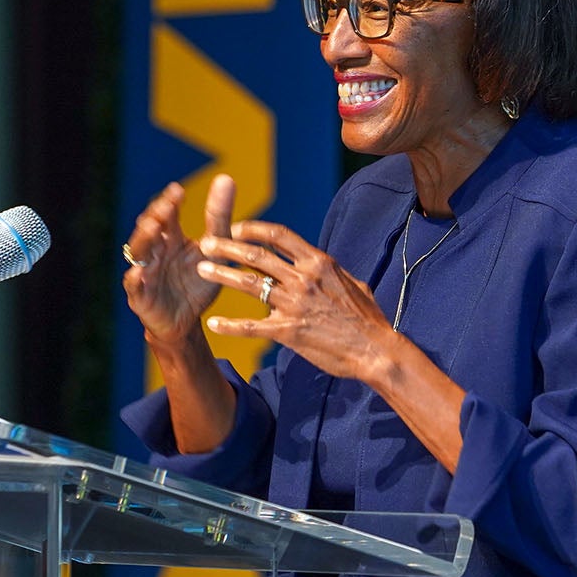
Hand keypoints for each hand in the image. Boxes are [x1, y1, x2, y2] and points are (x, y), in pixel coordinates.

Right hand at [123, 175, 235, 343]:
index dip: (169, 202)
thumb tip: (226, 178)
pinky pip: (134, 286)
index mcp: (170, 239)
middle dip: (155, 217)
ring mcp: (145, 273)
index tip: (178, 190)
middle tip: (166, 206)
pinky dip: (135, 278)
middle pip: (149, 230)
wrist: (188, 320)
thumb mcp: (215, 250)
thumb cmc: (198, 281)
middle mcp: (154, 252)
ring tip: (153, 227)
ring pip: (138, 252)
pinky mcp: (141, 297)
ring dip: (144, 240)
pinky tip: (138, 271)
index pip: (166, 215)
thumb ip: (218, 217)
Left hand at [195, 220, 393, 382]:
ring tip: (202, 269)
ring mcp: (295, 305)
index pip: (280, 236)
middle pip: (257, 255)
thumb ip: (328, 271)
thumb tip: (314, 263)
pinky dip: (230, 325)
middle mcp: (304, 279)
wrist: (375, 349)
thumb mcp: (352, 282)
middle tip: (206, 242)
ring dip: (222, 274)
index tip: (236, 226)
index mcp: (319, 263)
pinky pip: (252, 326)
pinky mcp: (289, 332)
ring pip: (250, 284)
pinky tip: (213, 324)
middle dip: (227, 246)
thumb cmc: (367, 317)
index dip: (254, 229)